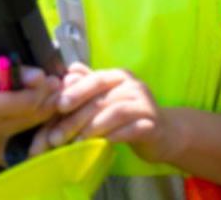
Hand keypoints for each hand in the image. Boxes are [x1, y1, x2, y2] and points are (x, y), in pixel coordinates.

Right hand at [0, 54, 60, 164]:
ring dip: (45, 112)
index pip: (27, 103)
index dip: (43, 89)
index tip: (50, 77)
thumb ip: (10, 69)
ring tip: (48, 94)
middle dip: (49, 100)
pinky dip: (35, 126)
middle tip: (56, 83)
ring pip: (33, 129)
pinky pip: (25, 140)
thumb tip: (39, 76)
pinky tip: (35, 110)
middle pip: (33, 118)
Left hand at [30, 63, 171, 164]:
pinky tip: (96, 148)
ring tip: (73, 144)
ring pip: (114, 112)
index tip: (55, 107)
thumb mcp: (107, 98)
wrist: (165, 133)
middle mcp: (132, 84)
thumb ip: (88, 86)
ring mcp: (144, 103)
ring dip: (91, 129)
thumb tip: (68, 73)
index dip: (74, 92)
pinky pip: (128, 129)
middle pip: (100, 98)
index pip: (93, 79)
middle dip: (75, 117)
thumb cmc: (129, 116)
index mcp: (118, 75)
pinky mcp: (151, 124)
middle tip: (55, 136)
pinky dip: (110, 138)